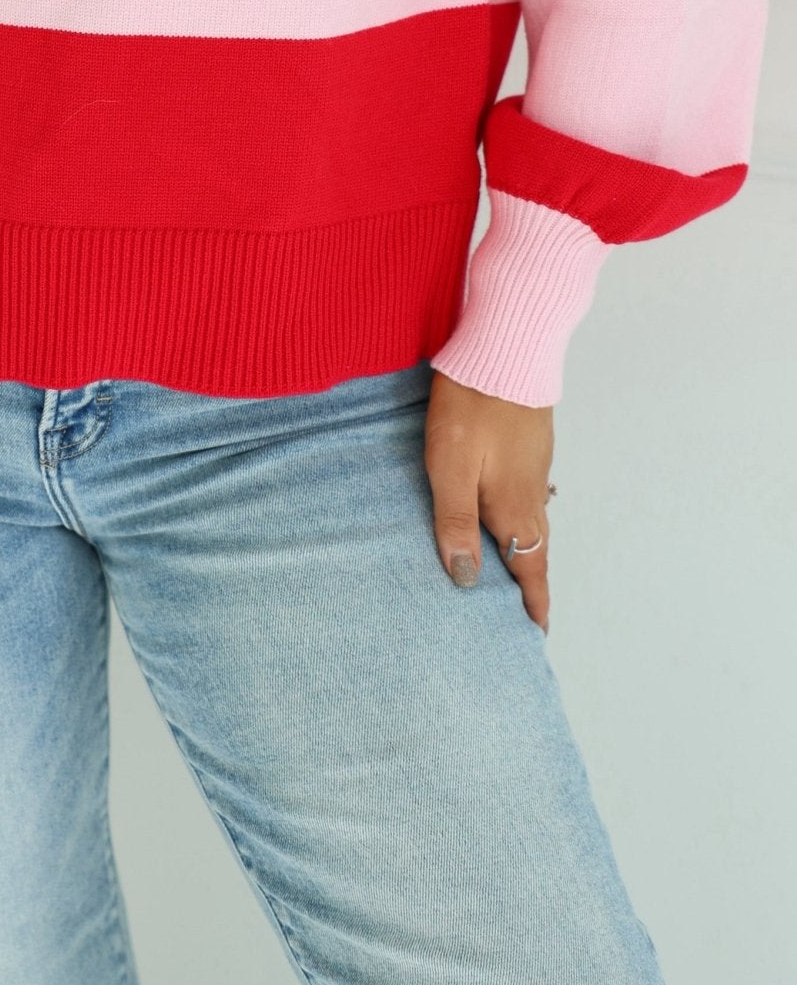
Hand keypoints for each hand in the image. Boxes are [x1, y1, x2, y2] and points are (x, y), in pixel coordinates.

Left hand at [425, 368, 553, 634]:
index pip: (529, 570)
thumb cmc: (471, 409)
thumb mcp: (449, 469)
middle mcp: (532, 495)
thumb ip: (455, 523)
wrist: (504, 351)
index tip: (536, 633)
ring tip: (512, 570)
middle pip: (535, 551)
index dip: (532, 604)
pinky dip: (521, 516)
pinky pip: (530, 496)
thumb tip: (465, 579)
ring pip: (533, 522)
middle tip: (522, 612)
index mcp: (513, 510)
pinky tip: (504, 510)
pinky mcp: (531, 446)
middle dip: (529, 583)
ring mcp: (535, 468)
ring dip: (526, 549)